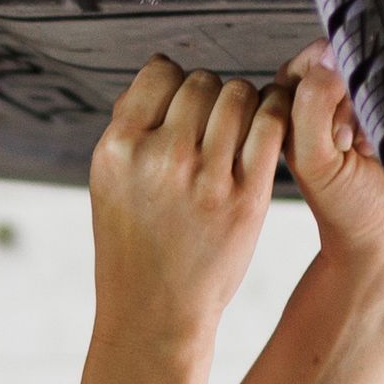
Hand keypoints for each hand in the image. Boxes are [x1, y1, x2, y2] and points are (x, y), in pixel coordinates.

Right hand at [87, 57, 283, 372]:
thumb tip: (161, 71)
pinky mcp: (246, 199)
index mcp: (119, 149)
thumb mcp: (109, 183)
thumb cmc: (132, 244)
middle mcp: (160, 159)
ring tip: (240, 124)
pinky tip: (268, 125)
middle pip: (202, 82)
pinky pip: (271, 127)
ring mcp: (206, 179)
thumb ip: (129, 127)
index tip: (181, 105)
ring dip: (245, 102)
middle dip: (211, 94)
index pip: (159, 73)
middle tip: (211, 122)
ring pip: (240, 95)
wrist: (154, 312)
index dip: (175, 82)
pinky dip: (275, 115)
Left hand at [281, 44, 383, 292]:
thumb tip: (330, 57)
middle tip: (353, 141)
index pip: (308, 63)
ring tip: (374, 145)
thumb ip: (309, 106)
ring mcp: (372, 106)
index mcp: (300, 110)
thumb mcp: (315, 160)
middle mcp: (336, 102)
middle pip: (345, 60)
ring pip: (377, 70)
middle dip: (352, 92)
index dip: (321, 84)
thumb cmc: (349, 210)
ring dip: (379, 101)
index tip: (333, 132)